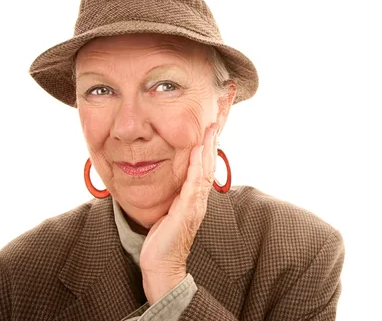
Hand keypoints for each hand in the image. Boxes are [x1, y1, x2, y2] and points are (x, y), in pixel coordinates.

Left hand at [139, 123, 218, 303]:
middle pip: (211, 161)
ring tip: (212, 127)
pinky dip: (198, 166)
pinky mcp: (188, 211)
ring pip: (206, 169)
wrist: (161, 266)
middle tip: (220, 115)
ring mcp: (196, 204)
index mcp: (196, 196)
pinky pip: (194, 185)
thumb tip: (172, 179)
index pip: (206, 162)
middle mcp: (200, 197)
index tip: (213, 121)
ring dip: (209, 147)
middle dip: (215, 137)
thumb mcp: (168, 209)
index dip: (210, 141)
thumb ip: (175, 192)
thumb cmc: (162, 239)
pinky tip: (198, 151)